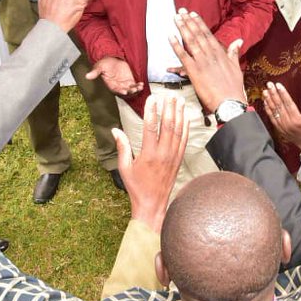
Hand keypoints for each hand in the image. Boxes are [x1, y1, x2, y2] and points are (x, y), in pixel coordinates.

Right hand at [86, 57, 143, 95]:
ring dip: (136, 89)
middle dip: (130, 92)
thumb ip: (95, 72)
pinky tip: (141, 84)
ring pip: (131, 90)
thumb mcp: (100, 66)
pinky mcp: (130, 80)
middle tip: (134, 89)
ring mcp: (124, 84)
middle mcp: (118, 86)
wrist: (112, 58)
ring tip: (140, 86)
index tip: (124, 91)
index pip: (115, 90)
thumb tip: (87, 76)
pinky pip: (135, 85)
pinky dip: (138, 86)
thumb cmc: (105, 63)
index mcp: (110, 84)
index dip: (120, 91)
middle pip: (124, 91)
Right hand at [114, 95, 187, 231]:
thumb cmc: (136, 186)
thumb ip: (122, 147)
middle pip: (168, 126)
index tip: (152, 99)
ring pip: (178, 131)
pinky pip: (184, 141)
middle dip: (169, 108)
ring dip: (179, 114)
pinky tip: (185, 117)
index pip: (150, 127)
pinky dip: (186, 128)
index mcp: (148, 154)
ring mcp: (173, 157)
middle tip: (169, 95)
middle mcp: (163, 154)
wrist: (152, 205)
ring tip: (179, 100)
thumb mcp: (124, 167)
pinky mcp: (179, 160)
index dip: (152, 111)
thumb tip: (115, 130)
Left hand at [168, 10, 246, 112]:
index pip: (207, 34)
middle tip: (181, 11)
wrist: (229, 101)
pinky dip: (176, 45)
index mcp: (220, 53)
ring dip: (182, 28)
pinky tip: (170, 37)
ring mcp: (201, 62)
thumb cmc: (233, 87)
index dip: (199, 23)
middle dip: (188, 22)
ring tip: (176, 18)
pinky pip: (182, 55)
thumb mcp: (236, 67)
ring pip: (190, 41)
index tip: (193, 14)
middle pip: (197, 34)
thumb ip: (234, 53)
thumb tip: (238, 41)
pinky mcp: (193, 71)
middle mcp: (210, 54)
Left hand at [261, 83, 300, 151]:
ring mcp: (282, 126)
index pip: (288, 103)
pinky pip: (271, 118)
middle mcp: (288, 123)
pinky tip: (266, 102)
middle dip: (273, 94)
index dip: (283, 93)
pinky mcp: (279, 129)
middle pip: (279, 105)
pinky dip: (268, 109)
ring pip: (274, 111)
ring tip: (265, 91)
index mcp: (297, 119)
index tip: (278, 85)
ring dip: (269, 100)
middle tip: (269, 84)